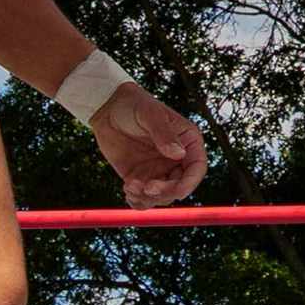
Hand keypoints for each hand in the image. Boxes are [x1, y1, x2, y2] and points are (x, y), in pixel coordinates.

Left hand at [92, 83, 208, 205]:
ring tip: (131, 186)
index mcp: (187, 141)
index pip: (197, 167)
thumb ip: (163, 133)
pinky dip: (137, 201)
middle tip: (147, 187)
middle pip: (179, 185)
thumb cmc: (133, 104)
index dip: (191, 182)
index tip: (179, 192)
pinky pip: (143, 198)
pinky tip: (127, 190)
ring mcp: (158, 170)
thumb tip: (178, 154)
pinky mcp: (139, 178)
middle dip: (165, 191)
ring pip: (162, 196)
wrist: (107, 108)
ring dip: (149, 198)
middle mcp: (176, 159)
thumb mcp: (150, 114)